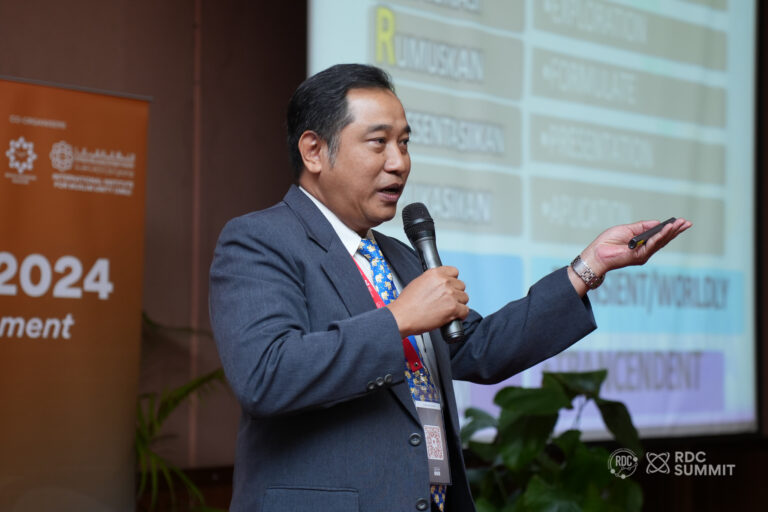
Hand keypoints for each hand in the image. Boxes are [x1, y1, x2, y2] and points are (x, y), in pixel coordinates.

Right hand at [386, 266, 468, 336]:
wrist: (402, 317)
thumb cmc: (406, 304)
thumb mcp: (418, 282)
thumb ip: (433, 281)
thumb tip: (440, 284)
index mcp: (435, 274)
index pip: (454, 271)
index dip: (453, 280)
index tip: (450, 286)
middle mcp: (444, 282)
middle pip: (461, 285)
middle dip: (456, 293)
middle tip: (447, 300)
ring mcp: (450, 295)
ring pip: (465, 298)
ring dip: (459, 304)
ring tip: (448, 309)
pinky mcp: (453, 308)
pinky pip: (465, 311)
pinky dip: (461, 315)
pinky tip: (453, 316)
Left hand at [569, 218, 692, 294]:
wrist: (596, 254)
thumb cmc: (607, 242)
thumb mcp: (626, 229)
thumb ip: (642, 227)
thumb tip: (657, 222)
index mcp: (641, 244)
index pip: (659, 236)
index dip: (670, 229)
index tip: (680, 222)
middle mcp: (644, 251)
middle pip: (663, 240)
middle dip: (675, 231)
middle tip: (687, 223)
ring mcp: (642, 255)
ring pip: (660, 242)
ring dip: (671, 232)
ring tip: (680, 224)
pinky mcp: (638, 257)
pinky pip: (652, 245)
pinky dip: (660, 236)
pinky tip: (667, 229)